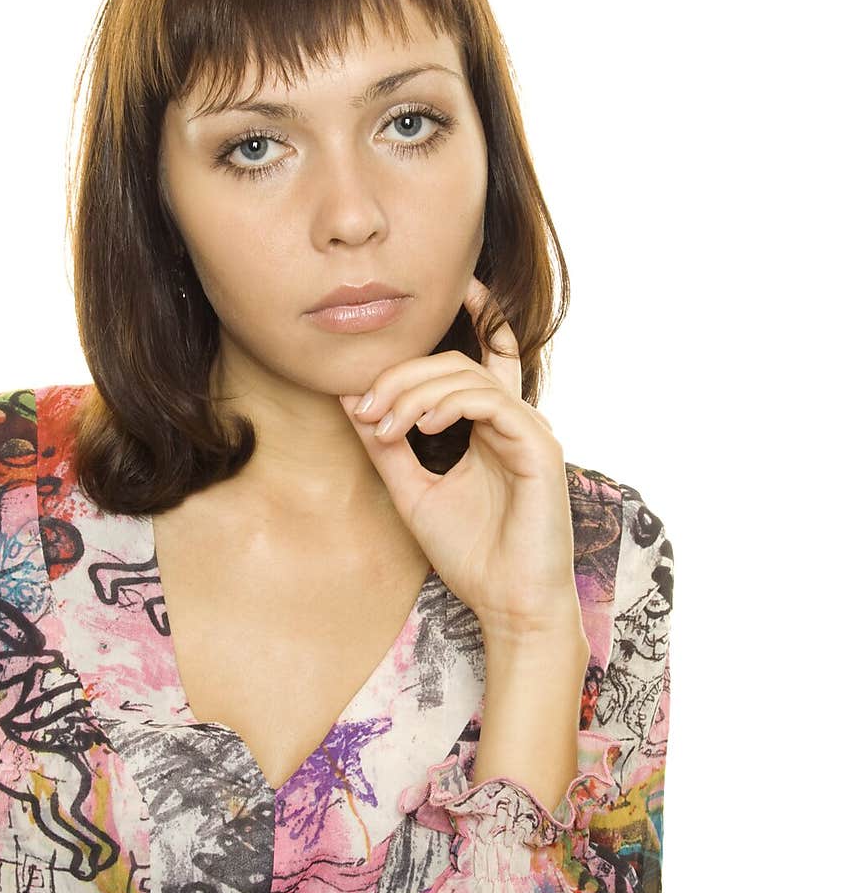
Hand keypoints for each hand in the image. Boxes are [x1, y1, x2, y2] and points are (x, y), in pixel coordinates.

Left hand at [339, 275, 585, 646]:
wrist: (509, 605)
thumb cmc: (472, 556)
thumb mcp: (413, 493)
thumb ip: (388, 446)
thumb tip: (352, 401)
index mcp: (493, 427)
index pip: (489, 357)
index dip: (480, 314)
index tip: (452, 286)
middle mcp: (515, 422)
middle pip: (458, 364)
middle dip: (403, 375)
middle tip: (363, 406)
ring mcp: (530, 432)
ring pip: (468, 378)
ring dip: (414, 394)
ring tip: (383, 425)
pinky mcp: (539, 449)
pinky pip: (492, 402)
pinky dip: (448, 405)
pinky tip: (419, 427)